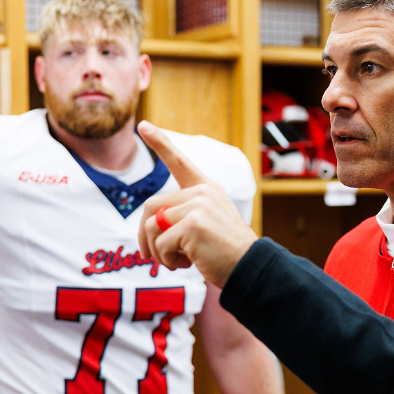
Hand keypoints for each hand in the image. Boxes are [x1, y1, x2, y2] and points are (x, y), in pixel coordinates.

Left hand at [137, 121, 257, 286]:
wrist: (249, 268)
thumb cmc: (226, 252)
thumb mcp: (206, 225)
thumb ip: (182, 216)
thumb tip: (149, 225)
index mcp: (207, 189)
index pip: (180, 162)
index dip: (160, 143)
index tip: (143, 125)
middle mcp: (202, 193)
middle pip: (152, 206)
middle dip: (144, 235)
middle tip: (150, 257)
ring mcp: (198, 206)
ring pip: (152, 226)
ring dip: (156, 251)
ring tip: (175, 261)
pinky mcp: (193, 224)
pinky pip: (161, 243)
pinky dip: (166, 259)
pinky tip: (186, 263)